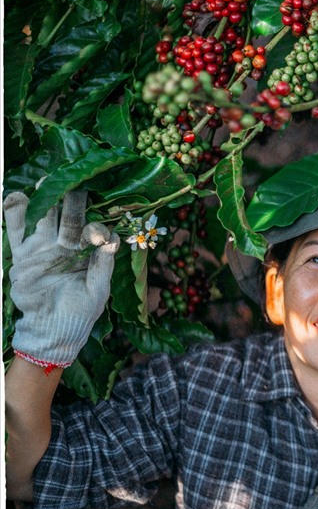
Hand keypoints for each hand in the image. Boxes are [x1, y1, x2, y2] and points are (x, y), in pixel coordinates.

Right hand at [4, 191, 118, 368]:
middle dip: (72, 200)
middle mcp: (64, 245)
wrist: (52, 328)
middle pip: (68, 217)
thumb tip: (113, 240)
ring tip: (46, 180)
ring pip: (43, 218)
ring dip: (45, 199)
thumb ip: (103, 266)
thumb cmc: (80, 310)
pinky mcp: (21, 255)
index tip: (98, 228)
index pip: (92, 231)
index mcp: (86, 252)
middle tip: (75, 182)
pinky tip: (16, 196)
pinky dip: (14, 214)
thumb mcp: (98, 290)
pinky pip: (16, 231)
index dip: (96, 226)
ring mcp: (42, 247)